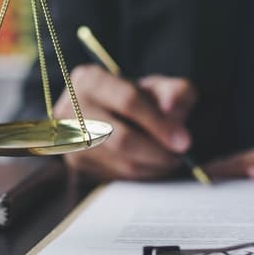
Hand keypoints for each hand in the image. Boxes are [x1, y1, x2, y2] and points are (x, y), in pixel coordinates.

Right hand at [55, 64, 196, 179]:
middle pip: (121, 138)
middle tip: (180, 156)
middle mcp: (70, 108)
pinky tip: (152, 164)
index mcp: (89, 80)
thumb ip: (174, 91)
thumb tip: (172, 107)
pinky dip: (140, 173)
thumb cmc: (136, 96)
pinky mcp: (75, 161)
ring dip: (152, 165)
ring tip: (170, 159)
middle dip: (157, 151)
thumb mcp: (158, 86)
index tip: (184, 141)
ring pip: (120, 161)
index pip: (128, 101)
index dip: (159, 123)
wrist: (110, 112)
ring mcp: (69, 138)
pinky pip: (116, 174)